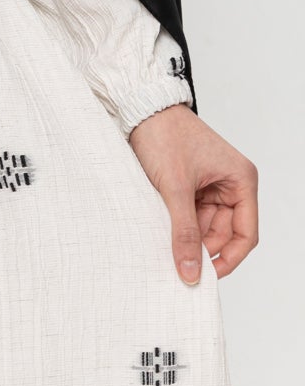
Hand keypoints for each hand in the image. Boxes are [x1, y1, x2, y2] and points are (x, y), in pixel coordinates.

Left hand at [127, 102, 258, 283]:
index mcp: (241, 180)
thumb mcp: (175, 188)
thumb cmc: (164, 135)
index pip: (246, 234)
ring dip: (188, 235)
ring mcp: (211, 184)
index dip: (229, 259)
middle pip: (224, 233)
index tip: (206, 277)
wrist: (139, 108)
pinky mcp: (192, 184)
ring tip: (164, 241)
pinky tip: (162, 229)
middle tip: (178, 264)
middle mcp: (231, 183)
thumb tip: (190, 271)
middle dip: (203, 248)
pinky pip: (191, 215)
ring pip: (205, 226)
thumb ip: (184, 232)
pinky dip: (178, 224)